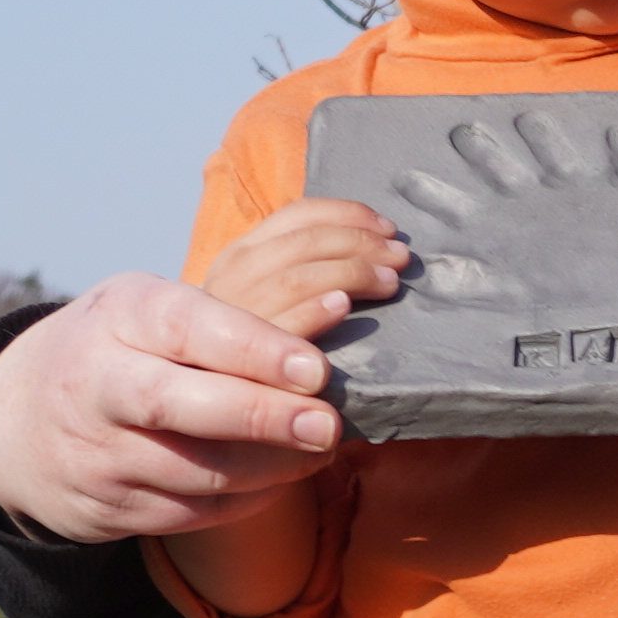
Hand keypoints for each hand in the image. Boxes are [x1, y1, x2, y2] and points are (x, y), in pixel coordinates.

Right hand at [0, 267, 353, 545]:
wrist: (16, 421)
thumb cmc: (117, 347)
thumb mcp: (147, 308)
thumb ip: (224, 318)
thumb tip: (337, 312)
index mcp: (118, 317)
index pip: (186, 328)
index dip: (254, 349)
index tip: (316, 370)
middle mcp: (98, 384)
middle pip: (179, 405)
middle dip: (261, 417)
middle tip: (328, 425)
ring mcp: (99, 453)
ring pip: (196, 471)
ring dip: (270, 466)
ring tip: (323, 448)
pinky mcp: (110, 508)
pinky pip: (194, 512)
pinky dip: (249, 497)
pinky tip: (283, 476)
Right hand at [196, 197, 408, 340]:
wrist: (217, 403)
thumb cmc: (256, 352)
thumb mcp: (270, 296)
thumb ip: (304, 267)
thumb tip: (374, 242)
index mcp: (240, 256)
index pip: (297, 216)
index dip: (348, 214)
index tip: (388, 228)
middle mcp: (231, 280)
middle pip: (304, 242)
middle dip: (361, 243)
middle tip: (400, 258)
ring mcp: (234, 319)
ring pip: (298, 276)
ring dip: (352, 272)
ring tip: (390, 283)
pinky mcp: (242, 361)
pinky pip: (283, 324)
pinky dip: (316, 309)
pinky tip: (343, 306)